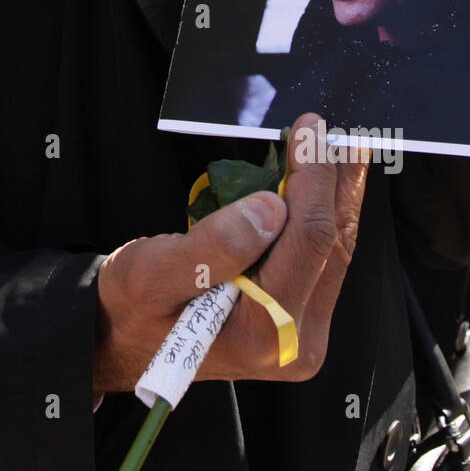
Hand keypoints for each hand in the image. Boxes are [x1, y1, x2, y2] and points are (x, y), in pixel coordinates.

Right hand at [93, 113, 369, 394]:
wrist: (122, 339)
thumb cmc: (132, 306)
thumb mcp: (152, 273)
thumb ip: (212, 247)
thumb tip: (271, 207)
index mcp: (261, 333)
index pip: (307, 241)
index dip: (314, 179)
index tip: (309, 130)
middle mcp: (293, 341)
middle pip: (333, 245)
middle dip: (339, 182)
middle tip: (343, 129)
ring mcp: (300, 334)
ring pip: (336, 251)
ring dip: (340, 196)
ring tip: (347, 149)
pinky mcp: (298, 321)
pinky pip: (324, 261)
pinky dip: (326, 217)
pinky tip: (328, 186)